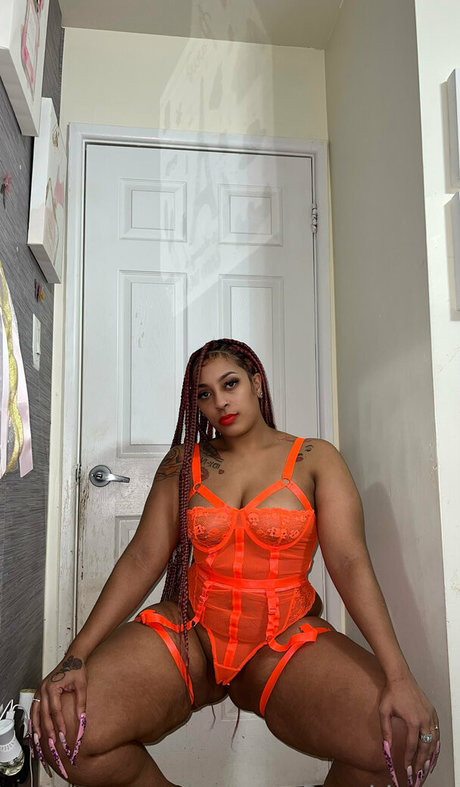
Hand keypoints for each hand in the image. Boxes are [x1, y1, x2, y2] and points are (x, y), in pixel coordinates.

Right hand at [30, 652, 87, 772]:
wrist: (73, 658)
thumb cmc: (77, 669)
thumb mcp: (82, 685)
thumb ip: (81, 702)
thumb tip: (81, 719)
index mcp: (53, 687)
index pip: (55, 710)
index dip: (59, 724)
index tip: (63, 735)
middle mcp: (44, 688)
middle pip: (44, 714)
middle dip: (48, 730)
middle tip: (53, 742)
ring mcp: (40, 690)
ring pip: (36, 712)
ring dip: (37, 727)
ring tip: (40, 740)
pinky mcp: (40, 691)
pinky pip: (35, 707)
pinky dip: (34, 719)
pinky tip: (36, 728)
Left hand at [379, 673, 439, 784]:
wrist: (400, 677)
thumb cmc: (391, 693)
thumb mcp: (384, 712)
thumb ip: (386, 732)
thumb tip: (386, 748)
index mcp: (413, 721)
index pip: (412, 746)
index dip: (409, 760)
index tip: (407, 770)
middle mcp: (425, 720)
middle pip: (426, 748)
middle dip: (421, 764)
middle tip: (418, 776)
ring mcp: (430, 716)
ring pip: (434, 742)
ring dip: (431, 757)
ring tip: (427, 769)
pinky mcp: (432, 713)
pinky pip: (437, 733)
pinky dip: (436, 745)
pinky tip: (433, 752)